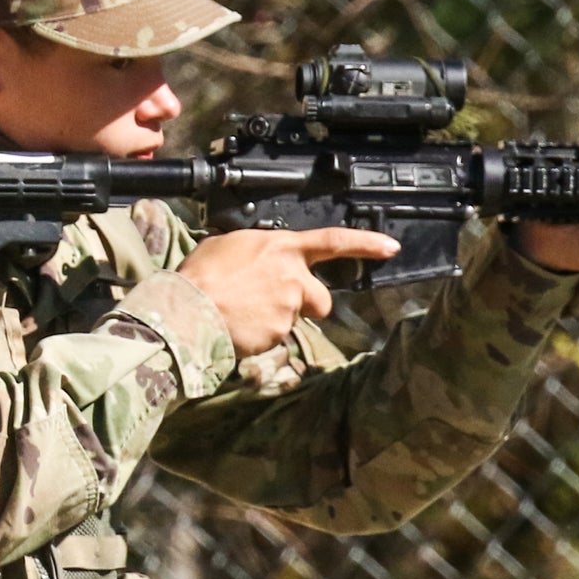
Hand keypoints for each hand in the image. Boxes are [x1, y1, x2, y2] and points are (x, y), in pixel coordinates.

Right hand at [174, 226, 400, 360]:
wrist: (187, 309)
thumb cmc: (200, 274)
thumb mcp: (227, 245)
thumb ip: (256, 250)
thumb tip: (258, 258)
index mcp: (281, 247)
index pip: (333, 241)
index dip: (366, 244)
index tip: (391, 247)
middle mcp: (293, 276)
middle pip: (321, 298)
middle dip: (307, 305)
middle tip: (276, 303)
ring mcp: (288, 308)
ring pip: (294, 319)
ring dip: (275, 318)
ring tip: (241, 312)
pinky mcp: (279, 334)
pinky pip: (275, 337)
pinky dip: (260, 335)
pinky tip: (237, 326)